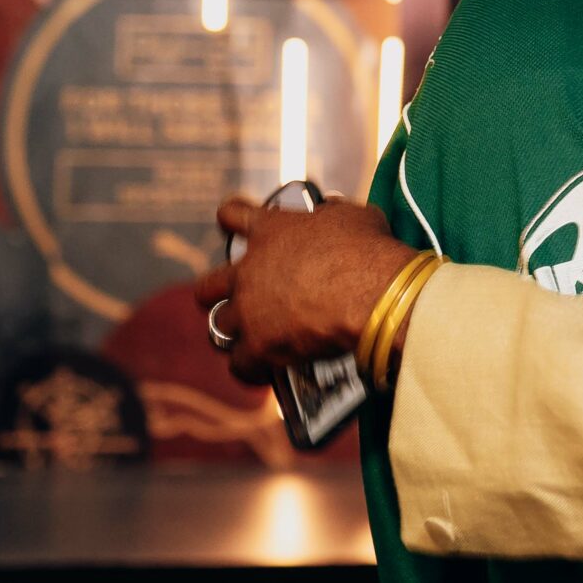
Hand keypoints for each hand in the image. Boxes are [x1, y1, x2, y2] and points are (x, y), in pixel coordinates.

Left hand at [193, 195, 415, 377]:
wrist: (374, 294)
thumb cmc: (368, 251)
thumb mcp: (355, 217)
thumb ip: (333, 214)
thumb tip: (332, 212)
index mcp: (270, 230)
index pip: (232, 215)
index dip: (232, 220)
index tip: (234, 225)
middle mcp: (249, 270)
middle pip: (207, 285)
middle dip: (216, 292)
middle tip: (237, 297)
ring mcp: (249, 310)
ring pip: (219, 326)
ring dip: (235, 333)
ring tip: (251, 340)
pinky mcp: (259, 345)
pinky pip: (240, 364)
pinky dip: (251, 368)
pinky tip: (263, 370)